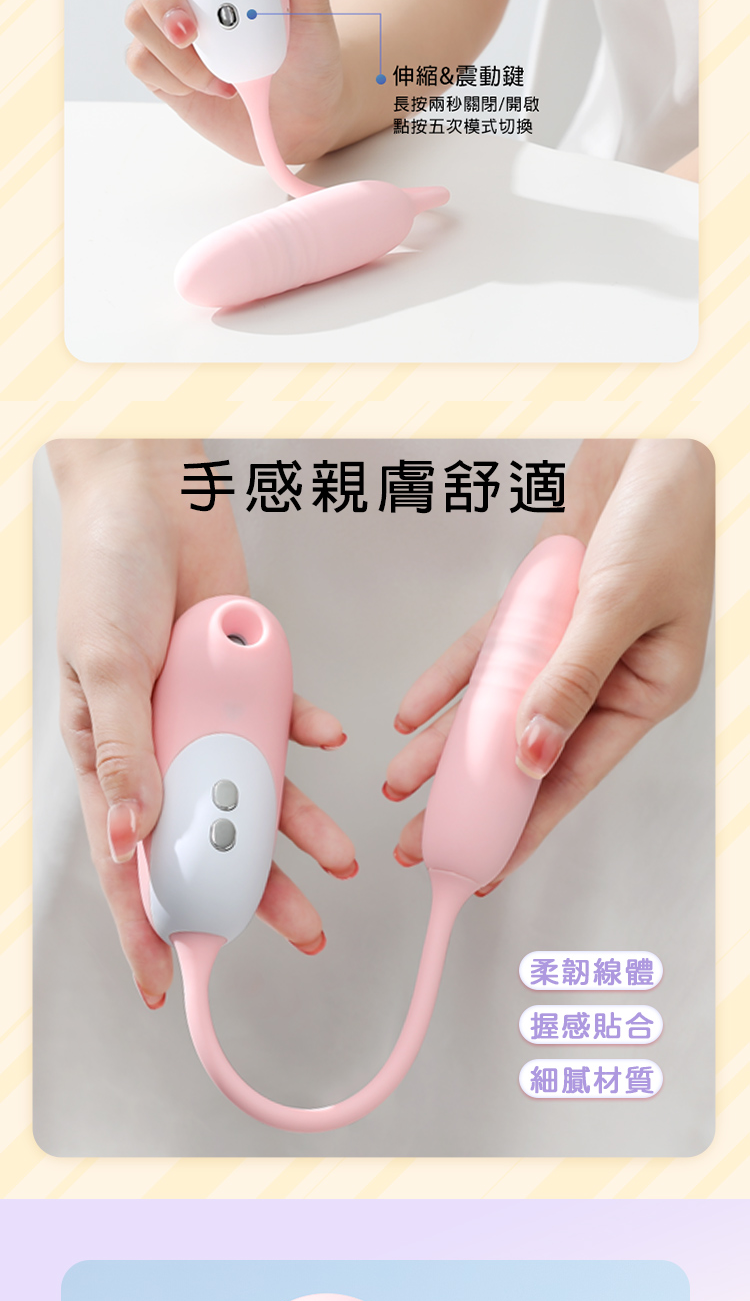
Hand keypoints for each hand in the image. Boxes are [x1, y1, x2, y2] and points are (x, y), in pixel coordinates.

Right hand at [50, 441, 355, 1010]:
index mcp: (110, 756)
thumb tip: (129, 837)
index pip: (126, 862)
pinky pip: (287, 722)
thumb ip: (123, 749)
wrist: (153, 489)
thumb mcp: (105, 664)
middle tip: (304, 933)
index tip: (168, 984)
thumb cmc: (106, 571)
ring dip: (302, 827)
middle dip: (256, 892)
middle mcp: (162, 746)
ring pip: (261, 791)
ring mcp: (210, 714)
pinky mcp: (251, 678)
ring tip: (343, 863)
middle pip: (212, 839)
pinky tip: (332, 741)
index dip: (145, 927)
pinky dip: (311, 734)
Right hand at [96, 0, 349, 173]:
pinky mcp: (158, 62)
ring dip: (181, 50)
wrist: (305, 112)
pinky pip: (142, 58)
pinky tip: (217, 85)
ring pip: (137, 13)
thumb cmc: (309, 46)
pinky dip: (180, 76)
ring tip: (226, 72)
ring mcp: (167, 19)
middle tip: (190, 29)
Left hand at [383, 438, 714, 876]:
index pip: (572, 775)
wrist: (652, 432)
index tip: (479, 867)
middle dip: (470, 796)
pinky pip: (489, 653)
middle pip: (527, 749)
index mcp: (646, 690)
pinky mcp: (543, 602)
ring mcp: (572, 639)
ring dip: (448, 744)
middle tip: (420, 841)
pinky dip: (451, 680)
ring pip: (498, 706)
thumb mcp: (618, 602)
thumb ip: (570, 678)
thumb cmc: (668, 513)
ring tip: (401, 784)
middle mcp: (607, 673)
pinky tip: (414, 711)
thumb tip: (527, 753)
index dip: (523, 826)